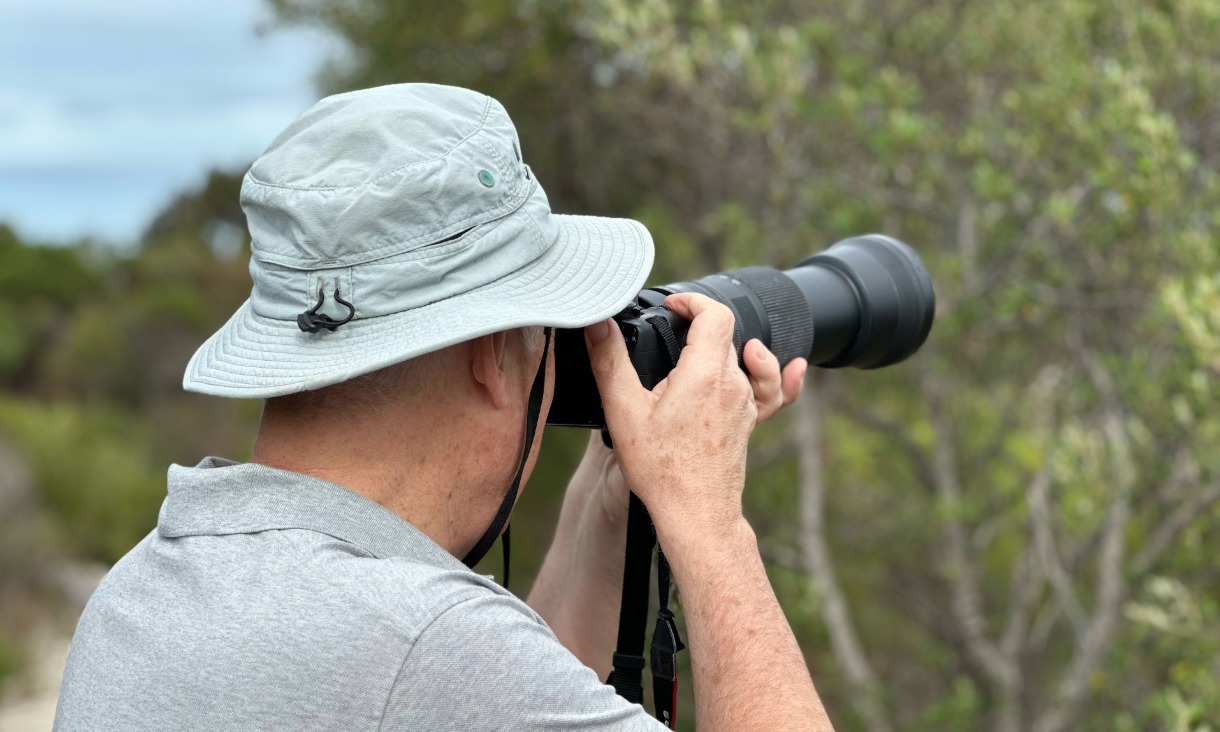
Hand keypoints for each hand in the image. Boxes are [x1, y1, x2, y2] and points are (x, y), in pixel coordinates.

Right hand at [584, 293, 797, 540]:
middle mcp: (733, 383)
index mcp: (705, 372)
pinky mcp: (750, 422)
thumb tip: (596, 323)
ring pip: (743, 360)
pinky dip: (779, 375)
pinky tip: (796, 366)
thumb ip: (609, 361)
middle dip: (696, 328)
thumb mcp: (624, 411)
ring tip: (698, 351)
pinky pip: (774, 392)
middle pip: (724, 336)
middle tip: (665, 337)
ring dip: (721, 349)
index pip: (714, 314)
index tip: (671, 306)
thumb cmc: (661, 469)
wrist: (694, 514)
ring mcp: (746, 404)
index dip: (692, 301)